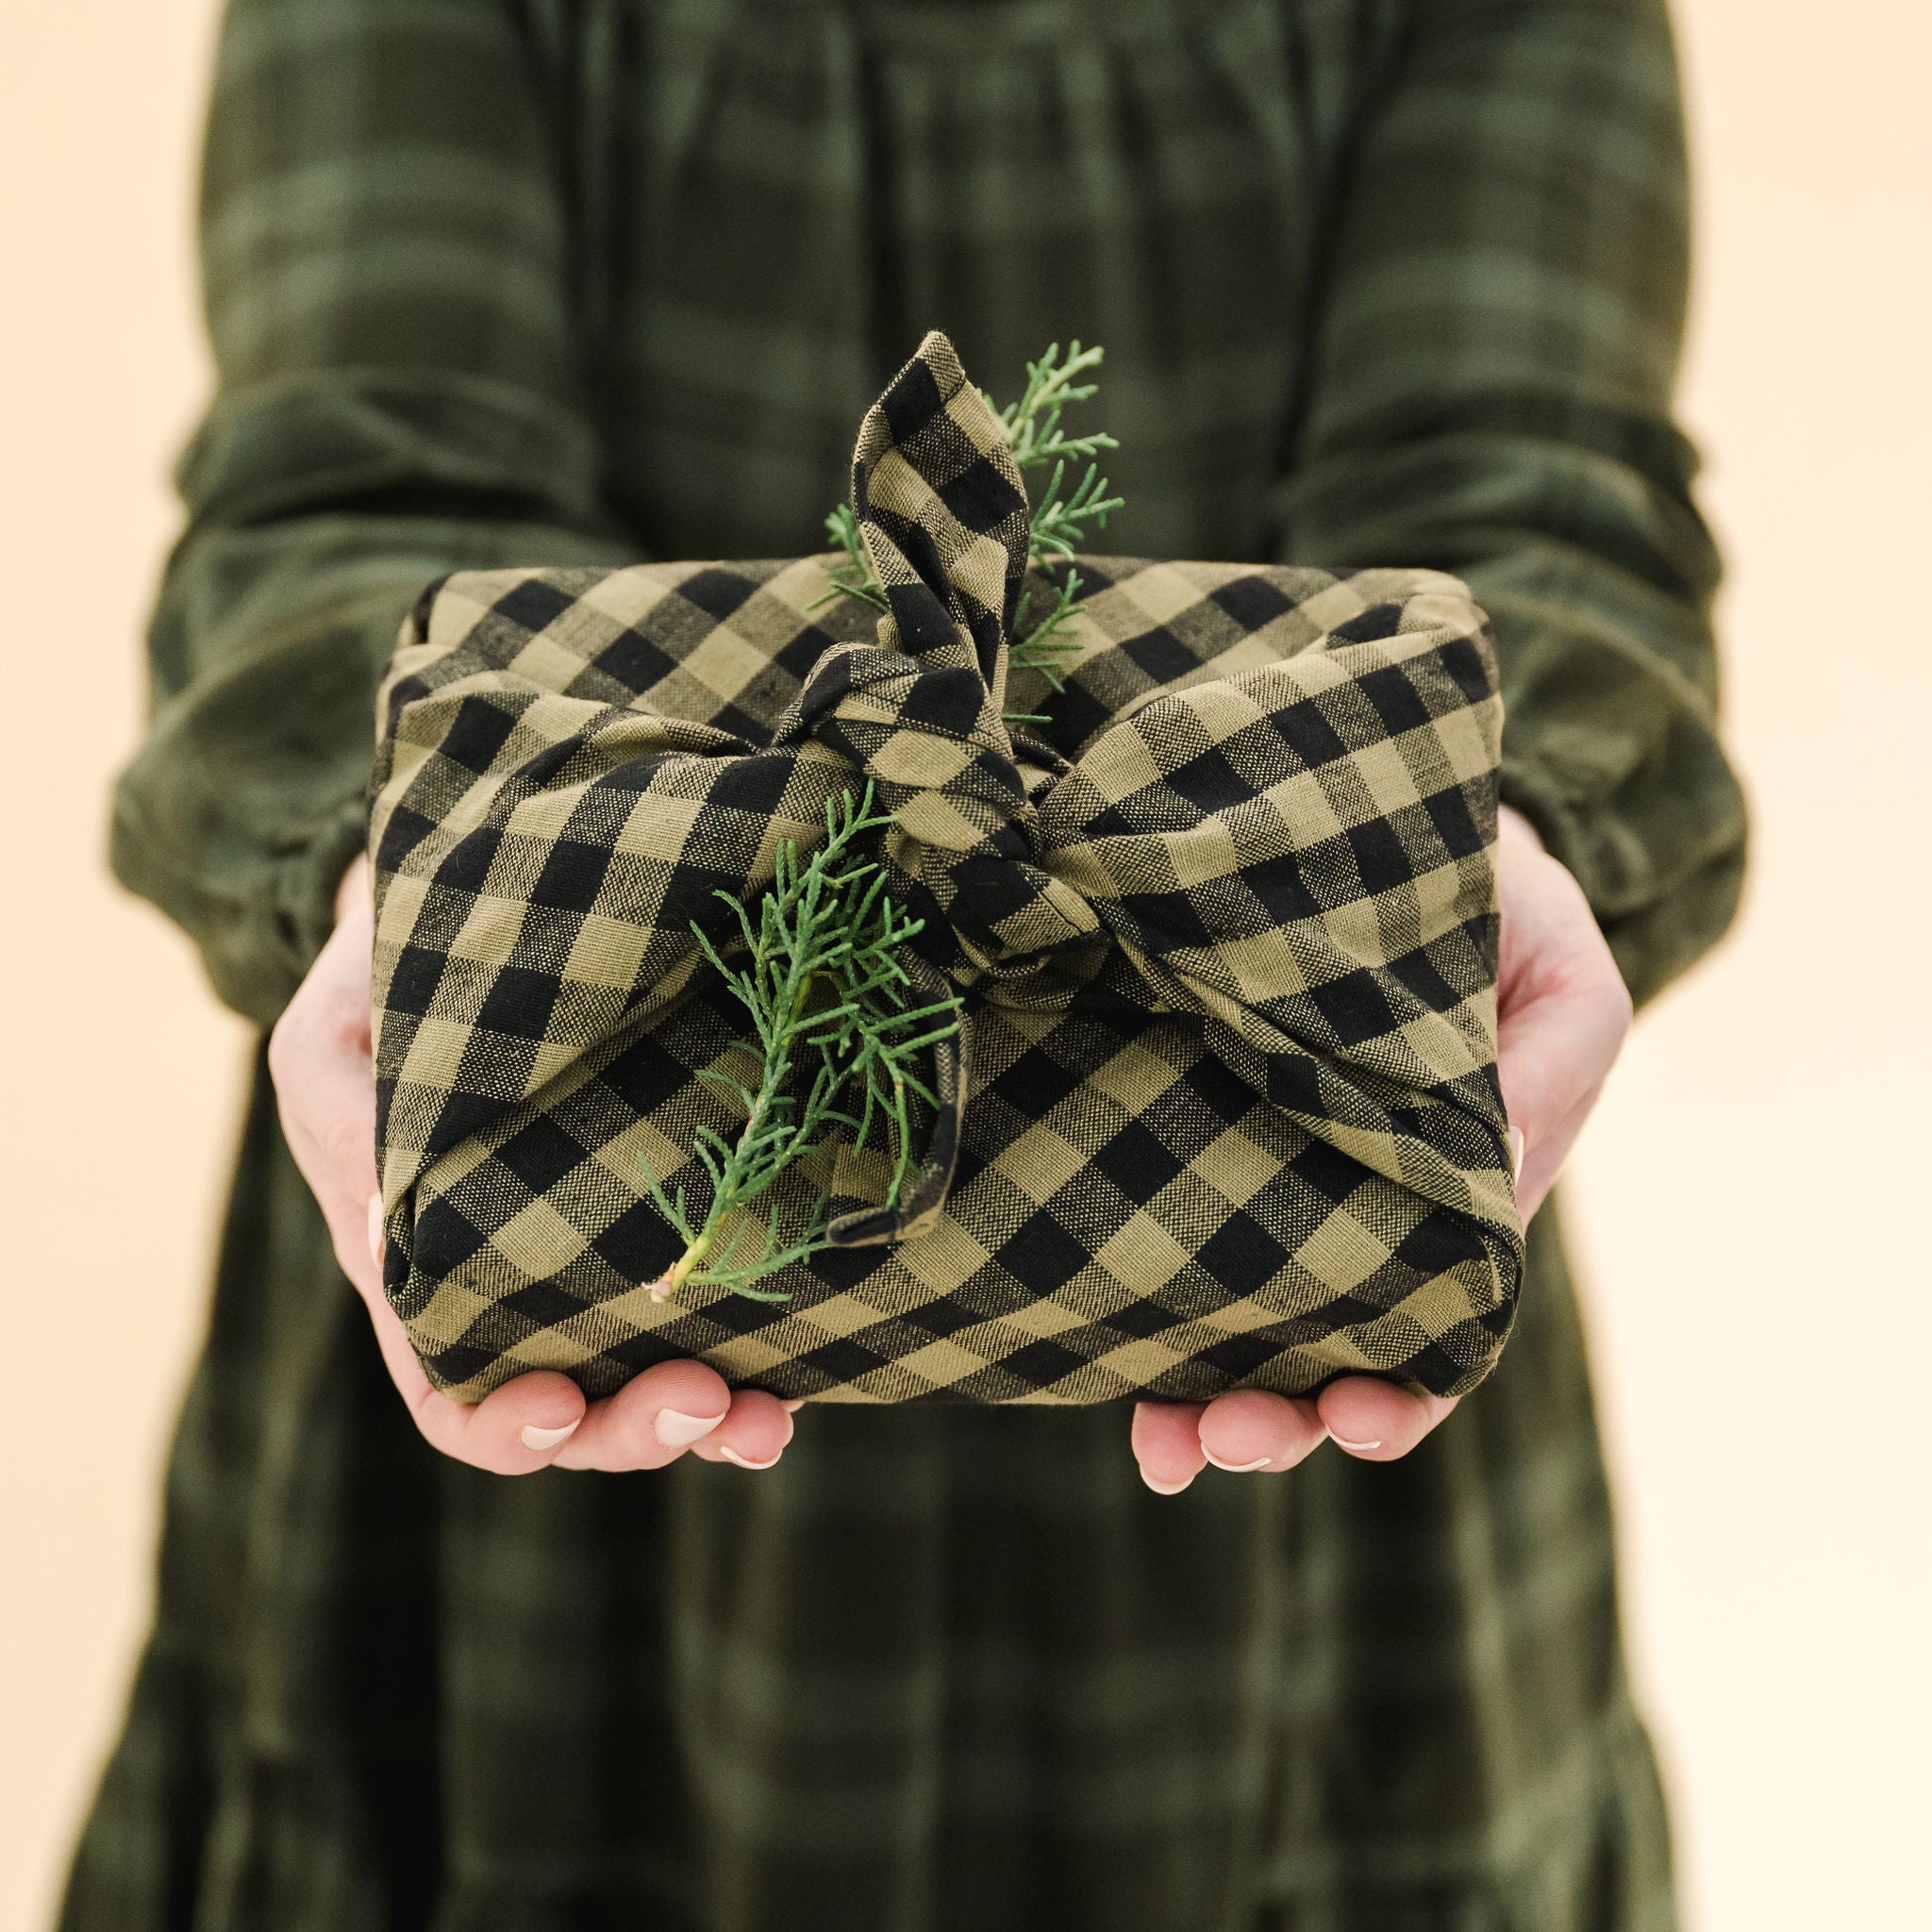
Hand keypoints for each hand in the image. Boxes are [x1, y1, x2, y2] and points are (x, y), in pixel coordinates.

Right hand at [266, 855, 794, 1474]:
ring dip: (719, 1416)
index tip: (560, 1402)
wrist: (475, 909)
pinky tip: (810, 1357)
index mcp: (417, 1265)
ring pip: (657, 1376)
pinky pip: (721, 1302)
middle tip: (708, 1403)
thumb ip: (349, 1122)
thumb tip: (386, 1229)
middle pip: (574, 1412)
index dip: (505, 1427)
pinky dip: (765, 1348)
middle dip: (637, 1430)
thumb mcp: (335, 1035)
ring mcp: (601, 1254)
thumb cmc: (385, 972)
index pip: (451, 1393)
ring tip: (773, 1418)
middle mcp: (516, 1282)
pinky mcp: (674, 1211)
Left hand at [1130, 803, 1631, 1493]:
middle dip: (1285, 1421)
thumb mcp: (1559, 973)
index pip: (1435, 1327)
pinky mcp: (1192, 1143)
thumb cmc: (1492, 906)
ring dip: (1208, 1404)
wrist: (1379, 822)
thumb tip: (1499, 1176)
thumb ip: (1551, 1073)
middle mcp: (1356, 1210)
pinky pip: (1168, 1245)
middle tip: (1233, 1441)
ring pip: (1241, 1325)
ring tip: (1171, 1444)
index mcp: (1455, 1195)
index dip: (1401, 1392)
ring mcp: (1266, 1184)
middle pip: (1326, 1354)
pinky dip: (1147, 1326)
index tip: (1356, 1419)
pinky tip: (1115, 1379)